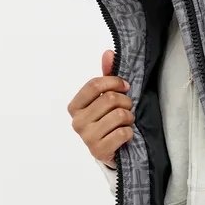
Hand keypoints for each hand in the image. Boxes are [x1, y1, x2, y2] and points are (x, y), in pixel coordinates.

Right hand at [68, 50, 133, 167]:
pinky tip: (124, 135)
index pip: (95, 85)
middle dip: (126, 102)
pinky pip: (123, 133)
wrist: (111, 151)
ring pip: (119, 115)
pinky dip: (129, 133)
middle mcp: (77, 122)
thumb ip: (107, 76)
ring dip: (129, 118)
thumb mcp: (106, 98)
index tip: (125, 86)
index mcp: (75, 106)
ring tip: (126, 123)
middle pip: (110, 99)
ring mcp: (87, 137)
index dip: (114, 82)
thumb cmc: (107, 121)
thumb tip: (108, 53)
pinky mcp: (99, 150)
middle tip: (127, 108)